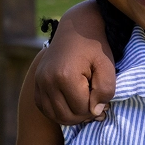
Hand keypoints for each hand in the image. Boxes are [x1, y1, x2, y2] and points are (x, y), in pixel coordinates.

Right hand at [32, 1, 117, 124]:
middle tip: (95, 104)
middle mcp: (48, 81)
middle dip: (84, 115)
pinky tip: (71, 103)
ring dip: (72, 116)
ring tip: (84, 104)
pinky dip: (58, 111)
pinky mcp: (36, 83)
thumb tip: (95, 112)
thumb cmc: (95, 46)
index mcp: (65, 76)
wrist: (76, 27)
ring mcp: (39, 82)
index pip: (81, 109)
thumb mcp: (107, 65)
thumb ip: (105, 90)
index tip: (103, 99)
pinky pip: (45, 108)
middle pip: (67, 116)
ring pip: (55, 116)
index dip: (96, 109)